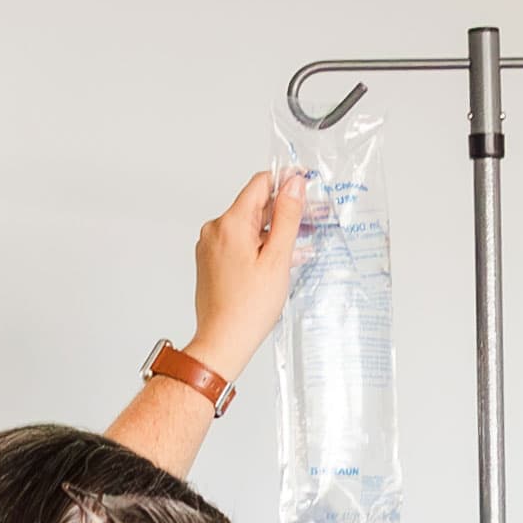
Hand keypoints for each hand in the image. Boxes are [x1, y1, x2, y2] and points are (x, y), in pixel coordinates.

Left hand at [186, 169, 307, 374]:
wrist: (222, 341)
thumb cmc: (248, 308)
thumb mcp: (277, 259)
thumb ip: (287, 217)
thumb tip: (293, 184)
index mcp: (231, 223)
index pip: (260, 184)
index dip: (285, 182)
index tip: (305, 186)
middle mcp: (216, 229)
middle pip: (255, 206)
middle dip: (284, 212)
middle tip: (312, 221)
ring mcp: (211, 245)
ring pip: (248, 226)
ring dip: (274, 233)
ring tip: (299, 248)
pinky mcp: (211, 261)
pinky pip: (239, 243)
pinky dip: (259, 247)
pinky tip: (277, 263)